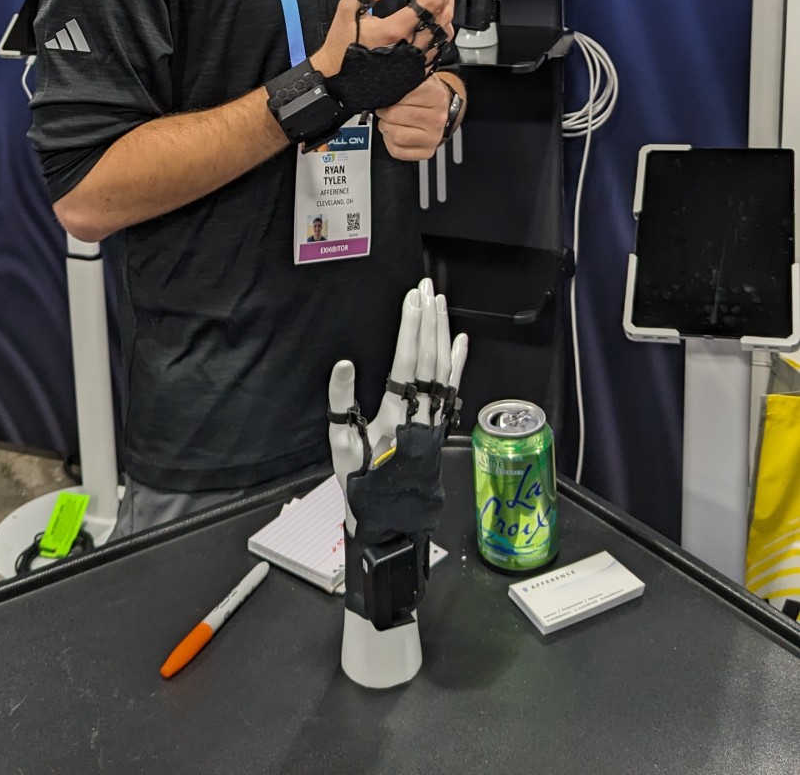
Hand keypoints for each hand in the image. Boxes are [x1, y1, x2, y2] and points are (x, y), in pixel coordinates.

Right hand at [311, 0, 454, 79]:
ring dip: (448, 16)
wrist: (336, 82)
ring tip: (445, 2)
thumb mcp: (350, 9)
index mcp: (395, 30)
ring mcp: (414, 62)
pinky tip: (437, 28)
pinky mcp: (414, 73)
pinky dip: (442, 36)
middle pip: (443, 18)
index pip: (430, 3)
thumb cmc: (341, 48)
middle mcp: (409, 48)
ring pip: (444, 37)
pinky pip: (437, 52)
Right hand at [328, 277, 467, 534]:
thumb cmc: (362, 479)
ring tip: (439, 301)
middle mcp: (421, 411)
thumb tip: (344, 363)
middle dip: (428, 319)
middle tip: (426, 286)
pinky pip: (454, 387)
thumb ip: (340, 402)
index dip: (410, 327)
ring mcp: (435, 416)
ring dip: (443, 332)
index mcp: (395, 414)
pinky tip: (461, 339)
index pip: (407, 361)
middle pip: (430, 357)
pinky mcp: (440, 422)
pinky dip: (459, 361)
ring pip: (444, 367)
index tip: (411, 298)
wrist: (391, 515)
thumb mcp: (340, 443)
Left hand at [375, 74, 452, 161]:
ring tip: (390, 121)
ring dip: (386, 127)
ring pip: (396, 135)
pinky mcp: (427, 152)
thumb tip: (384, 75)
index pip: (400, 97)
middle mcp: (437, 118)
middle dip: (384, 112)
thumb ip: (406, 76)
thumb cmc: (426, 95)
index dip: (388, 95)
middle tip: (386, 109)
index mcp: (435, 96)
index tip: (387, 95)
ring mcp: (433, 137)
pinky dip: (390, 142)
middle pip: (394, 116)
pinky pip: (397, 151)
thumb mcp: (420, 78)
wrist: (443, 110)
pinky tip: (396, 132)